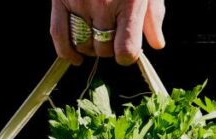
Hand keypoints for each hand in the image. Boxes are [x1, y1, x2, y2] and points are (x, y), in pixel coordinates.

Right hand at [50, 0, 165, 65]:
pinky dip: (66, 51)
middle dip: (109, 49)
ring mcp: (80, 2)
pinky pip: (58, 34)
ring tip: (97, 36)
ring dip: (90, 47)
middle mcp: (104, 5)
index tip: (128, 50)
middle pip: (103, 50)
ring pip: (83, 45)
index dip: (127, 56)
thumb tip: (156, 44)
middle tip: (112, 37)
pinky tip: (75, 56)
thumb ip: (153, 16)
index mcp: (130, 3)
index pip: (126, 51)